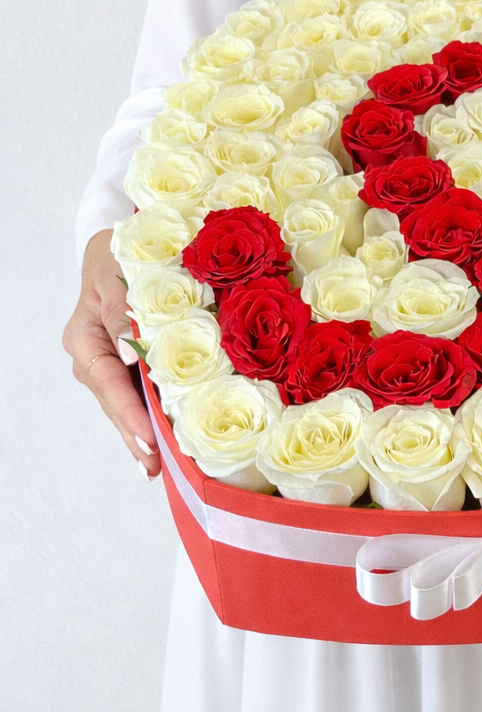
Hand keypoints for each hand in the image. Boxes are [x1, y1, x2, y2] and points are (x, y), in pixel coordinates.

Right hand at [63, 230, 160, 478]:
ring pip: (127, 402)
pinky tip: (165, 441)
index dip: (128, 411)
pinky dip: (153, 413)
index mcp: (85, 337)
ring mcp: (110, 361)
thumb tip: (129, 354)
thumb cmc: (120, 254)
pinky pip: (140, 391)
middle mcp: (94, 355)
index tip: (148, 437)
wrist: (122, 244)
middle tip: (155, 467)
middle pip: (115, 402)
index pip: (107, 381)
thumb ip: (124, 311)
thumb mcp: (119, 275)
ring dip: (144, 432)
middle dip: (135, 435)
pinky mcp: (129, 361)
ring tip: (161, 467)